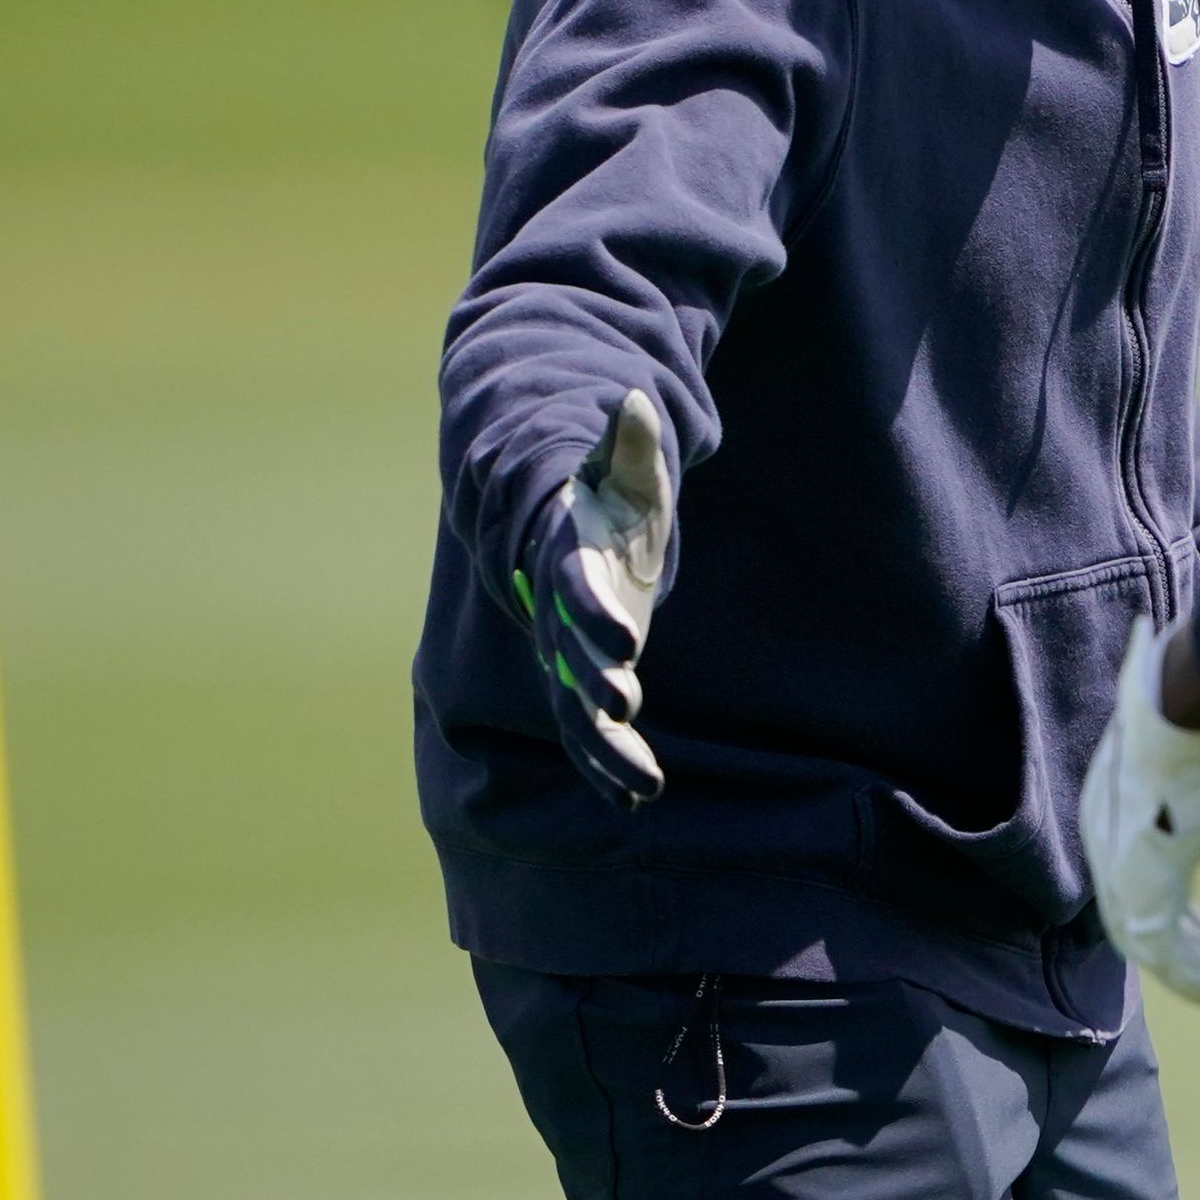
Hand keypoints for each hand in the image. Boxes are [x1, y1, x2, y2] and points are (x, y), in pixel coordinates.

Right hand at [501, 387, 675, 807]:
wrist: (559, 513)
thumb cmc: (605, 486)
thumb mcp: (623, 461)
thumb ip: (629, 439)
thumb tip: (635, 400)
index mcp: (566, 551)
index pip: (572, 584)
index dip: (594, 612)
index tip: (625, 641)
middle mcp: (557, 607)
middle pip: (568, 651)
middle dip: (594, 679)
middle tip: (625, 702)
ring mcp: (565, 646)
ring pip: (574, 704)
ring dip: (604, 743)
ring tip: (642, 784)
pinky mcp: (581, 673)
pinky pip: (588, 725)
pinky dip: (608, 761)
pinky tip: (636, 799)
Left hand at [1077, 617, 1199, 1011]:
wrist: (1193, 697)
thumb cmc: (1195, 697)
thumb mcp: (1178, 702)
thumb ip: (1164, 686)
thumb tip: (1153, 635)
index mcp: (1112, 808)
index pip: (1134, 878)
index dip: (1171, 914)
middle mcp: (1108, 842)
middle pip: (1138, 924)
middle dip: (1185, 959)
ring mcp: (1124, 866)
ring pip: (1154, 949)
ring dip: (1199, 980)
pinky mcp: (1147, 883)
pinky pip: (1172, 954)